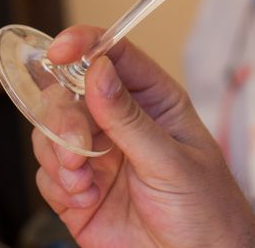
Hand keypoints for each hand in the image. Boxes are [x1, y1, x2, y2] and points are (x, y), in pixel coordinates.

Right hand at [32, 26, 254, 247]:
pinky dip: (57, 184)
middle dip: (64, 119)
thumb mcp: (171, 161)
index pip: (115, 56)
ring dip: (59, 156)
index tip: (61, 49)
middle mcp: (122, 123)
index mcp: (154, 101)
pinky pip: (47, 173)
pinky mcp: (80, 191)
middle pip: (71, 94)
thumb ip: (129, 119)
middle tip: (76, 149)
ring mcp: (99, 156)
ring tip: (82, 181)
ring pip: (52, 133)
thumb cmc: (207, 209)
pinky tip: (83, 198)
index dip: (85, 44)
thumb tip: (98, 70)